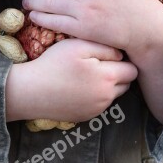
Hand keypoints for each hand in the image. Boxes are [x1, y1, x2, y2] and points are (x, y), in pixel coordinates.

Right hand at [5, 38, 137, 121]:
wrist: (30, 91)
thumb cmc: (54, 64)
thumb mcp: (79, 45)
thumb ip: (105, 48)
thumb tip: (122, 54)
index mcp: (108, 78)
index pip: (132, 70)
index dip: (124, 59)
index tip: (111, 53)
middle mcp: (106, 97)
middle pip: (126, 84)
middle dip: (118, 73)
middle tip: (99, 62)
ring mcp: (96, 110)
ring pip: (114, 95)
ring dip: (107, 85)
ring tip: (88, 74)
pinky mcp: (86, 117)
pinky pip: (100, 104)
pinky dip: (95, 95)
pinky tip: (79, 86)